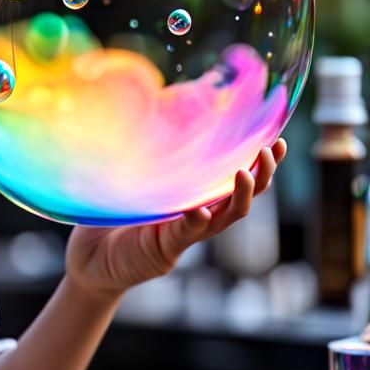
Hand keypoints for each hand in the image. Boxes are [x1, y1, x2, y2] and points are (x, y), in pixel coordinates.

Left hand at [65, 139, 286, 298]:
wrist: (92, 259)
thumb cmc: (113, 215)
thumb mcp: (135, 180)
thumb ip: (150, 158)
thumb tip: (156, 110)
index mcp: (195, 196)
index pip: (234, 176)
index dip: (259, 160)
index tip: (277, 138)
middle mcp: (199, 214)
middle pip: (243, 197)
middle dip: (263, 175)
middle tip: (269, 151)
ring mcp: (185, 233)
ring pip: (226, 216)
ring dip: (240, 196)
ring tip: (245, 173)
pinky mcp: (166, 249)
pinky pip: (187, 234)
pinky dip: (196, 222)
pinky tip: (202, 211)